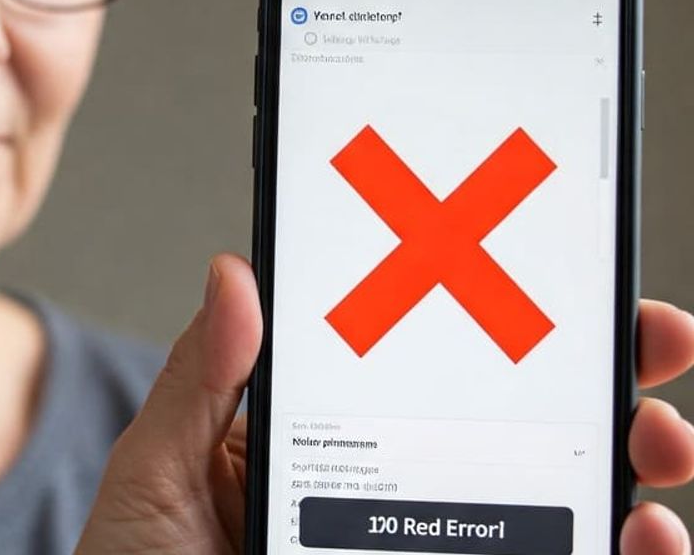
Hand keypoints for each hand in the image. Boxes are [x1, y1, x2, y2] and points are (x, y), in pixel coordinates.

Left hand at [76, 253, 693, 553]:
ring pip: (550, 516)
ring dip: (627, 484)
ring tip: (653, 465)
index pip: (435, 372)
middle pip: (520, 439)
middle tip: (650, 353)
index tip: (581, 289)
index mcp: (328, 443)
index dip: (514, 327)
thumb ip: (201, 381)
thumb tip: (236, 272)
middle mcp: (388, 501)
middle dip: (604, 393)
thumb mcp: (155, 472)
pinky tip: (634, 546)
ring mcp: (418, 548)